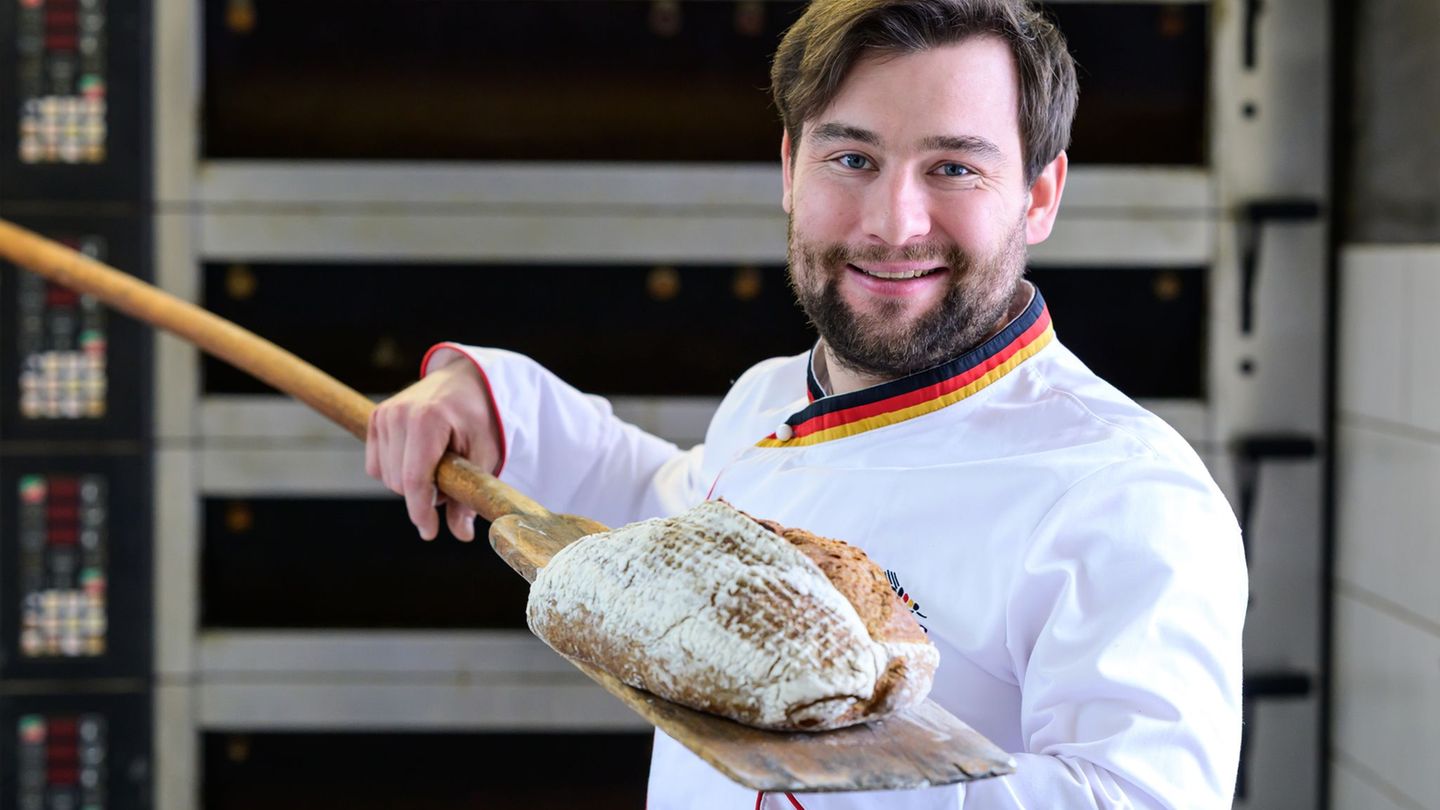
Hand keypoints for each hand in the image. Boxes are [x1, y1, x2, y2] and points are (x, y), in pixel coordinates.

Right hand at [365, 356, 500, 540]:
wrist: (465, 379)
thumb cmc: (480, 417)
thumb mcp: (484, 454)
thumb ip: (469, 493)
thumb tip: (462, 535)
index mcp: (428, 420)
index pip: (413, 479)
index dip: (421, 511)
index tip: (430, 532)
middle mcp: (399, 415)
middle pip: (398, 483)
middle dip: (423, 494)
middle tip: (450, 481)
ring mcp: (384, 415)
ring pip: (386, 477)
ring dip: (410, 483)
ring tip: (437, 466)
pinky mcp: (376, 418)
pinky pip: (376, 465)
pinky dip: (395, 471)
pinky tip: (417, 459)